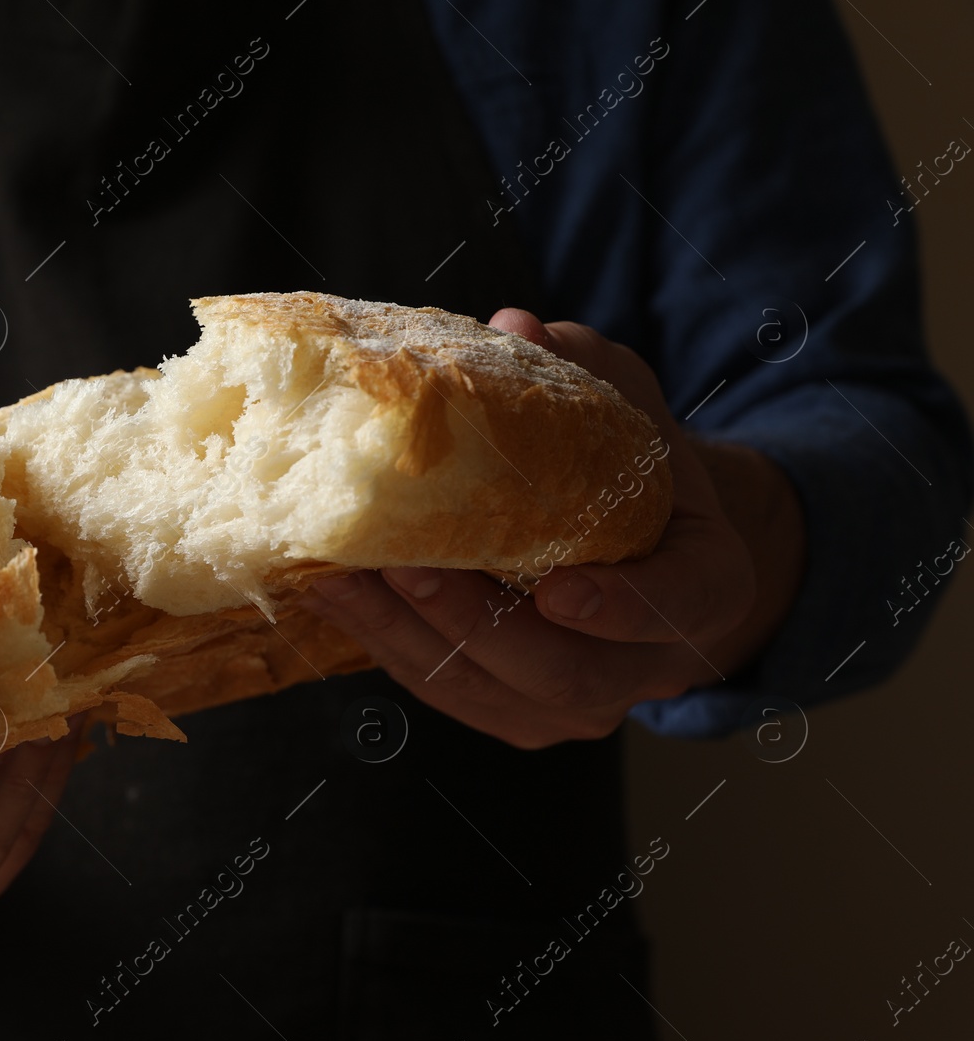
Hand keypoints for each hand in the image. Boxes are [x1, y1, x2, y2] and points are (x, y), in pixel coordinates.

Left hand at [299, 309, 801, 748]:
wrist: (649, 549)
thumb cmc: (641, 471)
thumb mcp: (635, 408)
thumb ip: (587, 370)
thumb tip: (513, 326)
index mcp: (705, 586)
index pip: (672, 608)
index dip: (619, 607)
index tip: (557, 589)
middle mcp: (649, 666)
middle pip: (561, 672)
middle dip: (472, 623)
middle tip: (404, 564)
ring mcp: (581, 704)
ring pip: (489, 694)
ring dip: (407, 636)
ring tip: (341, 578)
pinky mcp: (515, 715)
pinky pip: (446, 694)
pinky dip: (386, 645)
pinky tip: (336, 596)